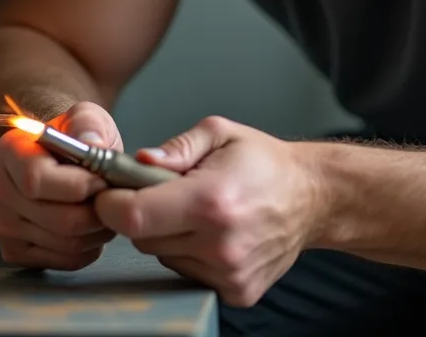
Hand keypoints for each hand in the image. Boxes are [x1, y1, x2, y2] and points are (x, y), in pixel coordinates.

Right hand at [0, 100, 122, 270]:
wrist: (57, 157)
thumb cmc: (73, 137)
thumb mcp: (86, 117)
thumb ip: (89, 126)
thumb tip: (93, 145)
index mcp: (9, 152)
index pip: (37, 179)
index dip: (80, 185)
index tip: (102, 179)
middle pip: (59, 219)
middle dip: (98, 212)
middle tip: (113, 199)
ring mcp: (3, 225)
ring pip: (67, 244)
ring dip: (98, 231)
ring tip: (105, 210)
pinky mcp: (15, 251)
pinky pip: (65, 261)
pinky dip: (89, 249)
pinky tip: (91, 228)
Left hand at [93, 116, 321, 306]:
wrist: (313, 197)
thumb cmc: (266, 163)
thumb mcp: (220, 134)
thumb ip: (175, 148)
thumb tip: (139, 162)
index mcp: (211, 200)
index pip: (133, 217)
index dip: (112, 204)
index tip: (113, 193)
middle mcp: (220, 244)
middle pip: (142, 239)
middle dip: (144, 215)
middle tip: (168, 195)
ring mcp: (229, 273)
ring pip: (163, 257)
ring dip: (170, 236)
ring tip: (199, 213)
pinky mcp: (237, 292)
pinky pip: (187, 273)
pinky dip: (191, 255)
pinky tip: (215, 235)